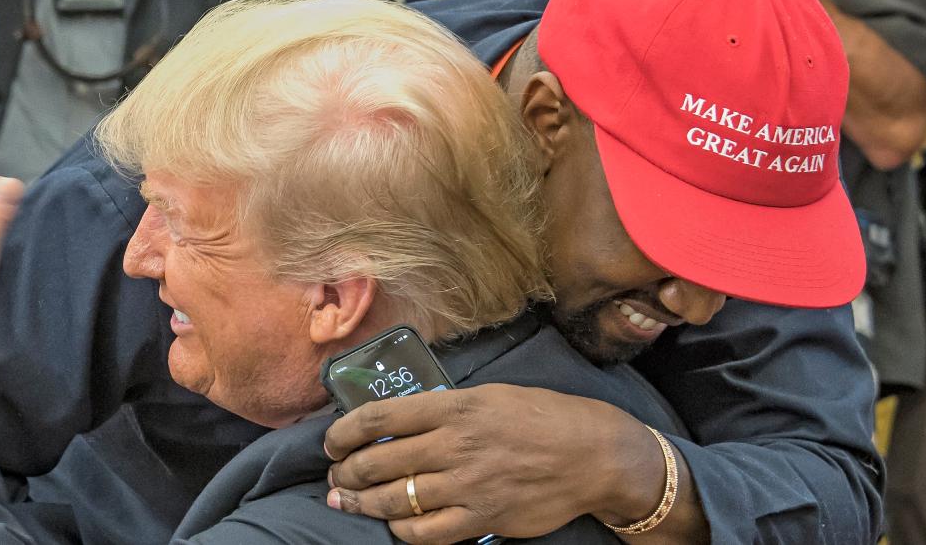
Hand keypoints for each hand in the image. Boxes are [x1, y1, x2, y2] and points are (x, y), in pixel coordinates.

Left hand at [323, 384, 663, 543]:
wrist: (592, 454)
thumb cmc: (541, 416)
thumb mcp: (489, 395)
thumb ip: (443, 409)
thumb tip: (397, 422)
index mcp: (454, 406)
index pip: (379, 417)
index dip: (344, 432)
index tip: (332, 442)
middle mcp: (455, 444)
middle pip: (378, 461)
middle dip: (346, 472)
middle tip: (336, 477)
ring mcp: (467, 483)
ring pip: (395, 499)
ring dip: (362, 503)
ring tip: (347, 501)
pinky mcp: (482, 517)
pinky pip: (427, 531)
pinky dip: (402, 530)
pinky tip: (393, 525)